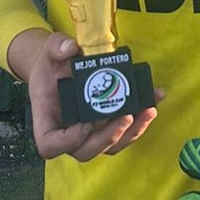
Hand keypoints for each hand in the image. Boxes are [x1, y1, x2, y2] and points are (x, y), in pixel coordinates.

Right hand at [7, 28, 160, 163]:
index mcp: (46, 120)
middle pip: (86, 151)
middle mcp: (67, 133)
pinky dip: (140, 120)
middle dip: (109, 137)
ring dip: (132, 132)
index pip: (50, 145)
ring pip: (110, 146)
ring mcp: (88, 134)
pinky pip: (124, 133)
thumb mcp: (49, 52)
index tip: (85, 124)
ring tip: (148, 110)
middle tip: (127, 116)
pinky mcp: (106, 128)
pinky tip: (153, 99)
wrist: (60, 68)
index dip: (67, 142)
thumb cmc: (51, 66)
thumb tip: (71, 48)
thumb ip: (57, 47)